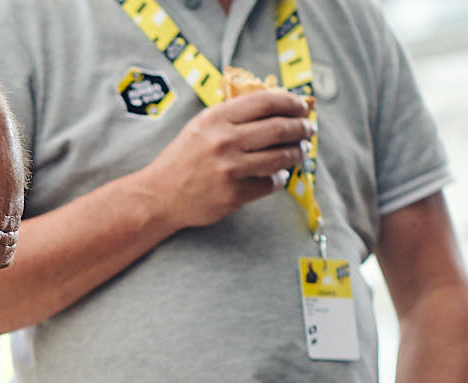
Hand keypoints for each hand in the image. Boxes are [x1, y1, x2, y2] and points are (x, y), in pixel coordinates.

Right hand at [142, 89, 314, 230]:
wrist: (159, 195)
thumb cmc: (182, 159)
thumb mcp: (201, 126)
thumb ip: (232, 115)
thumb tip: (274, 107)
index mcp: (217, 118)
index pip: (265, 102)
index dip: (290, 101)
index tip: (302, 105)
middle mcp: (225, 141)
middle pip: (279, 128)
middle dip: (301, 128)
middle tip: (309, 130)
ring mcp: (230, 169)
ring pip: (280, 157)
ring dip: (296, 153)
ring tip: (299, 151)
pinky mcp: (234, 195)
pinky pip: (269, 183)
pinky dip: (280, 178)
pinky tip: (279, 175)